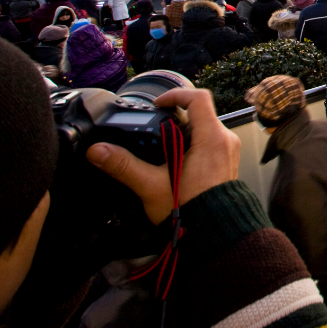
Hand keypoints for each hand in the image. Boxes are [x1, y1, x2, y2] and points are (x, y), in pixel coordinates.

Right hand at [87, 88, 240, 224]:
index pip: (198, 98)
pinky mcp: (226, 162)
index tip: (157, 104)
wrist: (215, 233)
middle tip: (154, 128)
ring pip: (204, 127)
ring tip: (161, 148)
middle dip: (174, 117)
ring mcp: (228, 151)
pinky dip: (192, 143)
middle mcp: (224, 140)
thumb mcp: (152, 186)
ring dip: (182, 132)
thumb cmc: (192, 211)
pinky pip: (210, 141)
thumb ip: (124, 166)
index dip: (175, 94)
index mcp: (211, 138)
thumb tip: (98, 151)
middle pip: (200, 112)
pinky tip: (175, 161)